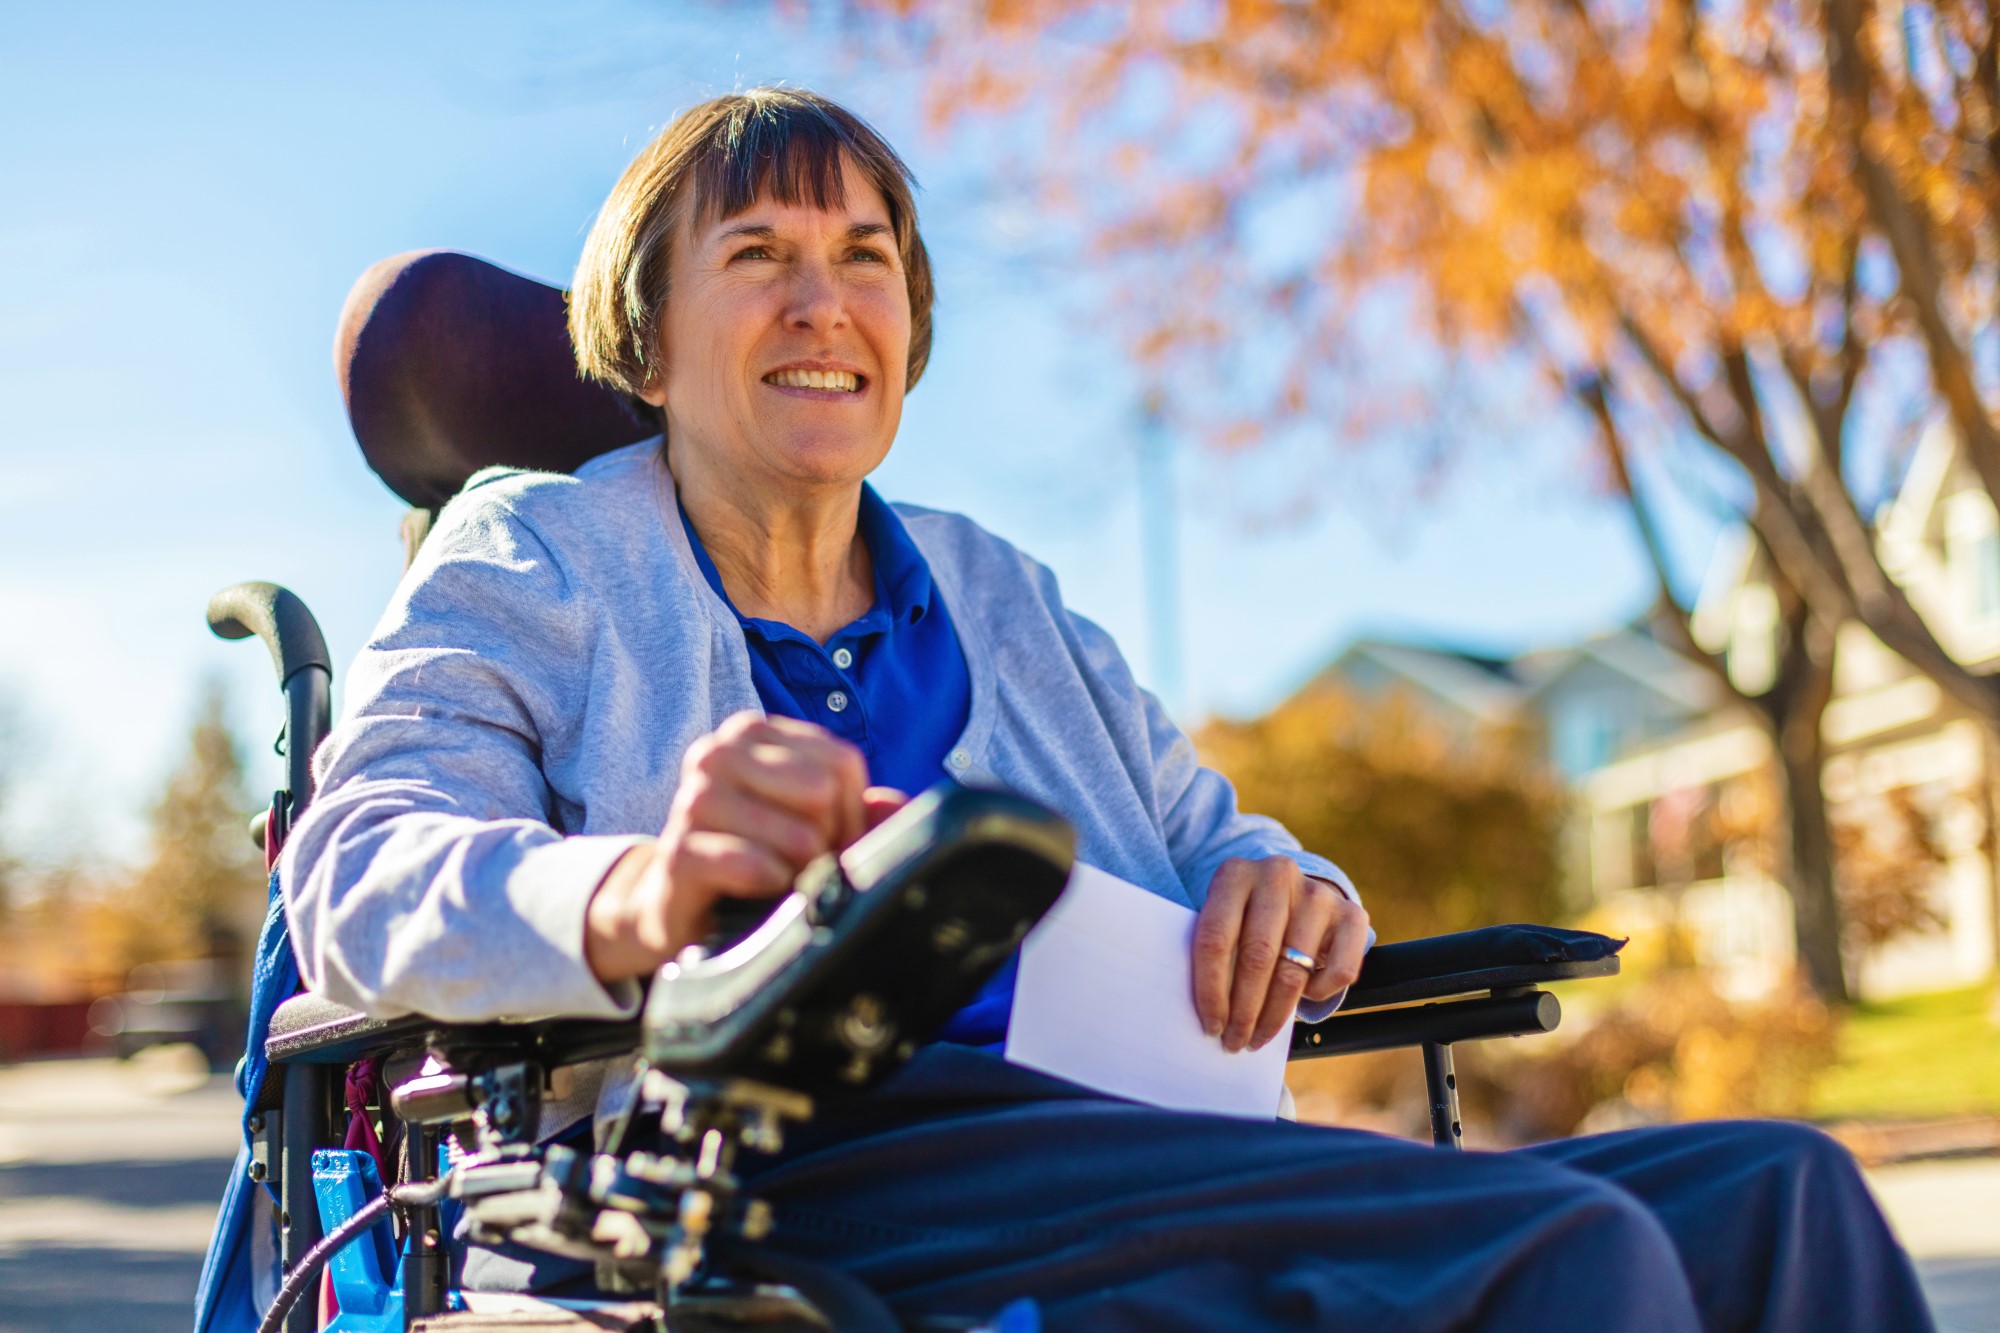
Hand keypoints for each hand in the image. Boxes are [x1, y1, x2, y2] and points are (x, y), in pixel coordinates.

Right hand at [586, 712, 907, 982]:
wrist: (675, 907)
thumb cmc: (752, 856)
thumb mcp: (810, 825)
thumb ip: (861, 811)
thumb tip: (898, 806)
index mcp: (751, 732)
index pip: (842, 762)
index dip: (849, 814)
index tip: (824, 839)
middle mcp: (716, 753)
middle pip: (823, 791)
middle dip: (826, 842)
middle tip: (797, 863)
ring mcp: (692, 800)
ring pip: (799, 835)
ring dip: (800, 872)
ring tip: (776, 879)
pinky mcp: (678, 854)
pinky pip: (755, 866)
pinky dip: (771, 888)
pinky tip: (757, 891)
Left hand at [1192, 858, 1368, 1052]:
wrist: (1295, 893)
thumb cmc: (1247, 918)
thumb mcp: (1224, 921)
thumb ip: (1214, 952)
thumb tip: (1209, 1015)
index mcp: (1234, 875)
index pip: (1215, 940)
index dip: (1210, 990)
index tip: (1211, 1025)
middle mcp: (1277, 875)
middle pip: (1257, 958)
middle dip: (1244, 1011)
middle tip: (1235, 1042)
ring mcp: (1317, 894)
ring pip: (1294, 971)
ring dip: (1274, 1015)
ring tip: (1259, 1037)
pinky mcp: (1352, 914)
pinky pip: (1339, 972)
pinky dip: (1318, 995)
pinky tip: (1303, 998)